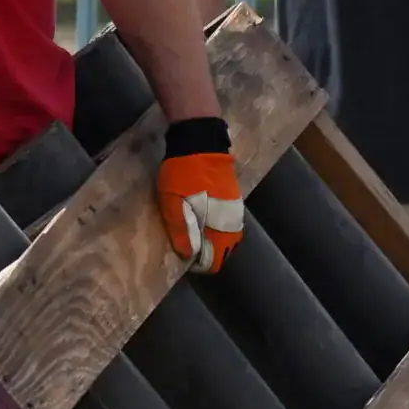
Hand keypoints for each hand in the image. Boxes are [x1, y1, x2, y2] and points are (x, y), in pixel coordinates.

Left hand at [156, 119, 244, 273]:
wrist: (201, 142)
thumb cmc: (183, 174)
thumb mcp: (173, 202)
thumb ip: (180, 230)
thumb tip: (187, 255)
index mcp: (219, 228)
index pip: (215, 262)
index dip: (199, 265)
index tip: (184, 258)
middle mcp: (232, 224)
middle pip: (223, 252)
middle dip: (205, 254)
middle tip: (184, 245)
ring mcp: (235, 211)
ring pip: (226, 238)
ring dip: (211, 241)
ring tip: (190, 233)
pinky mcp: (234, 199)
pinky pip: (226, 224)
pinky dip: (215, 228)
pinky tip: (200, 220)